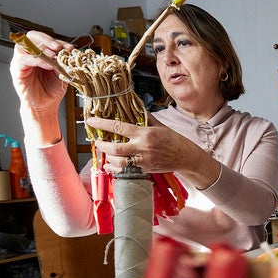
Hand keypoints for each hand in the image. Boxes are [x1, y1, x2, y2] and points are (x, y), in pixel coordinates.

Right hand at [9, 31, 73, 114]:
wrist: (46, 105)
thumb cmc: (52, 89)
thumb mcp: (61, 71)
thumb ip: (62, 60)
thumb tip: (68, 50)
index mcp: (39, 52)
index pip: (43, 39)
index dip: (57, 40)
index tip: (69, 47)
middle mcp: (28, 54)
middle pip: (32, 37)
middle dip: (47, 40)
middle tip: (59, 47)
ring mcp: (21, 61)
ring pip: (26, 45)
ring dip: (42, 48)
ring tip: (54, 55)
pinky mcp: (17, 70)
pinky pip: (24, 60)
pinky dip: (37, 60)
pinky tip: (49, 65)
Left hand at [89, 115, 220, 187]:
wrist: (185, 157)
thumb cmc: (173, 139)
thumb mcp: (159, 125)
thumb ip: (145, 118)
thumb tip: (134, 106)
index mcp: (145, 134)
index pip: (119, 127)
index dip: (102, 124)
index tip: (91, 120)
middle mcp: (142, 148)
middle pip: (115, 148)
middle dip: (102, 145)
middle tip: (98, 141)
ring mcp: (143, 161)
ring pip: (118, 162)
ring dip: (108, 157)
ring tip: (106, 152)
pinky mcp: (144, 170)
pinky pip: (125, 170)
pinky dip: (115, 168)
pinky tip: (111, 165)